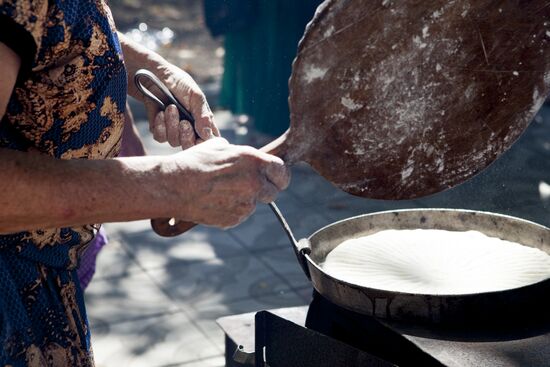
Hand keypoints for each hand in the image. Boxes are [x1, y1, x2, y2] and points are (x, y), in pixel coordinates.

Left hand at [144, 64, 219, 148]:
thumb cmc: (178, 82)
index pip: (208, 140)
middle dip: (187, 137)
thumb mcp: (195, 96)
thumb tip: (208, 135)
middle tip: (184, 123)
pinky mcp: (159, 129)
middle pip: (191, 146)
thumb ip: (203, 116)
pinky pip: (160, 137)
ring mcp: (173, 130)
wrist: (153, 75)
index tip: (200, 139)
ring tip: (170, 108)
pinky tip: (160, 112)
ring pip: (174, 142)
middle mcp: (189, 128)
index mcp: (202, 121)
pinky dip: (160, 125)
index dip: (204, 143)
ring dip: (172, 125)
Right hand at [165, 138, 289, 227]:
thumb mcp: (220, 147)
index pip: (282, 172)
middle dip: (264, 190)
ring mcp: (246, 204)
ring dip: (244, 200)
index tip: (275, 178)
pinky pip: (240, 215)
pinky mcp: (235, 219)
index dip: (279, 176)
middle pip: (273, 192)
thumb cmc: (194, 162)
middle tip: (247, 186)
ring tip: (221, 191)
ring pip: (254, 204)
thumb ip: (241, 154)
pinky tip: (215, 201)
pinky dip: (231, 210)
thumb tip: (247, 158)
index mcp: (254, 161)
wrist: (173, 186)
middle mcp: (254, 183)